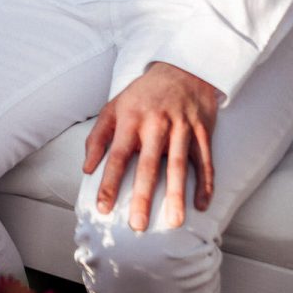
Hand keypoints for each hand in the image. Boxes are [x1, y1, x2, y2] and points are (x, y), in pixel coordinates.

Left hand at [83, 62, 217, 231]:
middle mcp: (157, 124)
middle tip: (138, 224)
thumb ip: (98, 137)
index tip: (103, 208)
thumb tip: (87, 168)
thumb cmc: (143, 94)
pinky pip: (205, 161)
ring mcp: (182, 128)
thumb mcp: (114, 107)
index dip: (109, 183)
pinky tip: (202, 204)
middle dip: (143, 196)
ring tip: (174, 221)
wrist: (184, 68)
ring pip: (179, 165)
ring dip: (177, 195)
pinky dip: (206, 183)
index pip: (117, 156)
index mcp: (131, 119)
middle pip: (149, 165)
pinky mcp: (203, 131)